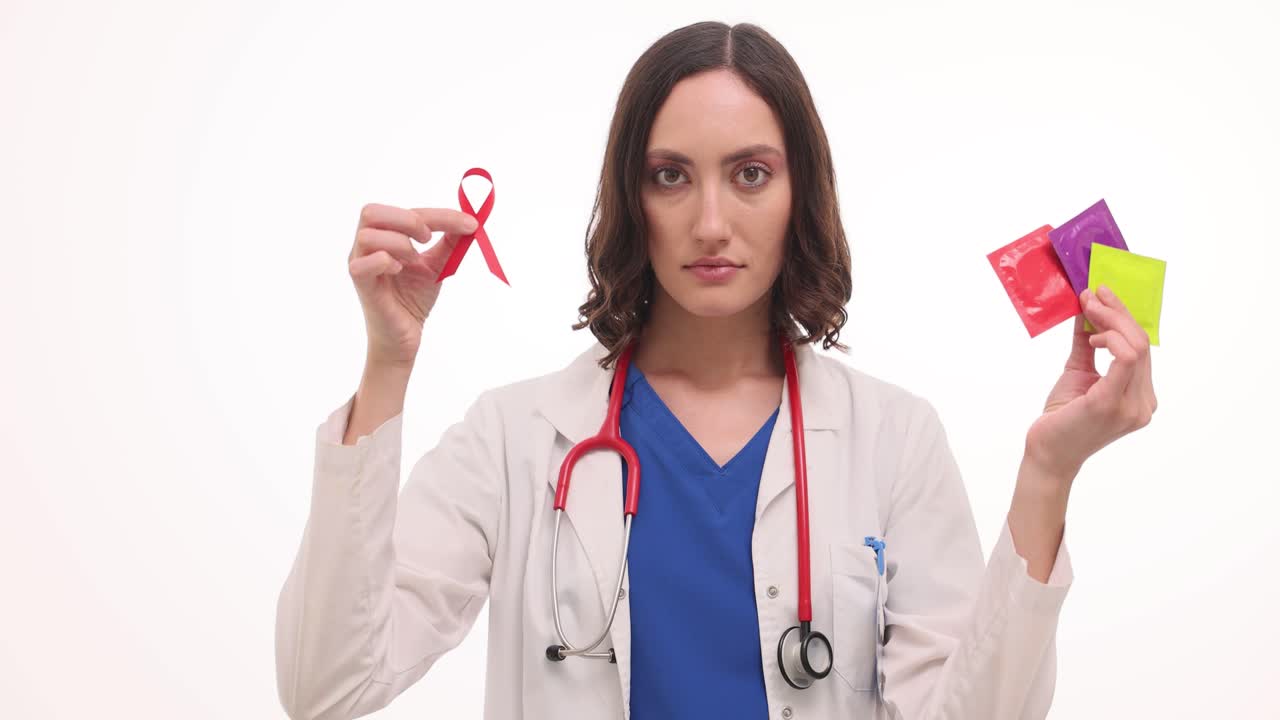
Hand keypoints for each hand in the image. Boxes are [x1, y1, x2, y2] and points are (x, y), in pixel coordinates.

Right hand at [348, 202, 477, 367]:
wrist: (405, 336)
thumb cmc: (413, 299)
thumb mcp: (436, 265)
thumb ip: (450, 242)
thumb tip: (470, 220)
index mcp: (383, 236)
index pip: (406, 211)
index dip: (440, 214)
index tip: (470, 223)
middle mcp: (366, 247)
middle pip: (371, 212)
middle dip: (408, 220)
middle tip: (429, 239)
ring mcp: (360, 265)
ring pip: (366, 236)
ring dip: (397, 243)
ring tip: (413, 260)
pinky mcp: (361, 286)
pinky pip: (361, 265)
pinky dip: (384, 261)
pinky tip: (399, 270)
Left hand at [1024, 285, 1158, 480]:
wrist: (1047, 453)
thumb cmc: (1063, 417)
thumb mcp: (1078, 372)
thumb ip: (1085, 344)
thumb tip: (1086, 309)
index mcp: (1141, 397)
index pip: (1142, 347)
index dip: (1124, 316)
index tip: (1102, 294)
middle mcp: (1144, 404)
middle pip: (1142, 343)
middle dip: (1117, 312)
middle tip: (1093, 293)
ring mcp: (1132, 406)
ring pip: (1136, 346)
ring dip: (1111, 320)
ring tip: (1088, 308)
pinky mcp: (1112, 404)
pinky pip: (1125, 359)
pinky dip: (1110, 338)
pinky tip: (1092, 337)